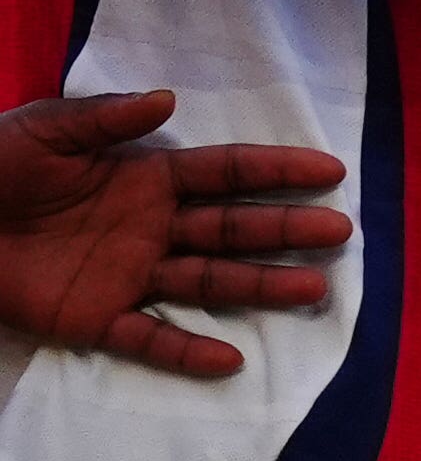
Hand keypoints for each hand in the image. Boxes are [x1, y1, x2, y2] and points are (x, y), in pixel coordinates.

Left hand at [0, 89, 350, 379]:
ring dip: (260, 287)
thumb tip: (169, 100)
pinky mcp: (94, 319)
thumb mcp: (43, 130)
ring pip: (207, 282)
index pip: (226, 173)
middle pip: (232, 229)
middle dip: (286, 230)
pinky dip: (187, 351)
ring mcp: (128, 275)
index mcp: (144, 178)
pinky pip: (148, 339)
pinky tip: (230, 360)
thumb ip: (104, 117)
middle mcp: (151, 227)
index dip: (277, 172)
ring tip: (312, 289)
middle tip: (338, 233)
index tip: (329, 171)